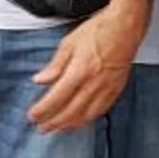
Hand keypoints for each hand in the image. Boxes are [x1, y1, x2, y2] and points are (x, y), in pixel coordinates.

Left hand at [32, 10, 140, 131]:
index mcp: (79, 71)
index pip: (57, 97)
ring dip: (69, 126)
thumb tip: (40, 80)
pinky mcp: (116, 89)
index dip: (43, 110)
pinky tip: (80, 122)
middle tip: (41, 128)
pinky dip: (88, 120)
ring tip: (57, 131)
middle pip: (70, 111)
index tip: (32, 117)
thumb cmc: (99, 30)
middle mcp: (93, 84)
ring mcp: (106, 89)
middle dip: (54, 123)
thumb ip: (55, 65)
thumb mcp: (69, 43)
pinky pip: (101, 111)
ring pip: (86, 115)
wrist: (126, 27)